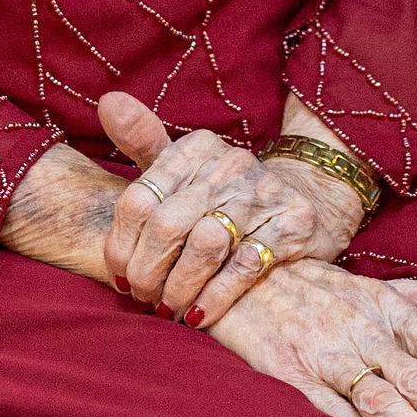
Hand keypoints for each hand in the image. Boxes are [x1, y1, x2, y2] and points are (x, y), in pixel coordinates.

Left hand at [96, 94, 358, 327]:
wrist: (308, 196)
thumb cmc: (227, 191)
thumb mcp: (187, 165)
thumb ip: (144, 140)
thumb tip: (108, 102)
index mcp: (196, 149)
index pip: (138, 200)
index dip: (120, 246)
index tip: (118, 276)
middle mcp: (230, 164)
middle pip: (167, 225)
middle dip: (146, 272)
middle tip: (143, 298)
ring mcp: (264, 193)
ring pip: (204, 246)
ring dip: (178, 287)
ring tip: (167, 308)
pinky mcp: (292, 223)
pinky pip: (244, 266)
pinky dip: (215, 296)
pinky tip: (198, 314)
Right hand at [209, 262, 416, 416]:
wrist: (235, 276)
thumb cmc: (306, 287)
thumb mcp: (361, 283)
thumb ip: (408, 297)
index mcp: (384, 309)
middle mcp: (361, 332)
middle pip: (415, 375)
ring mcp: (324, 356)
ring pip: (378, 396)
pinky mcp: (288, 376)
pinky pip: (327, 411)